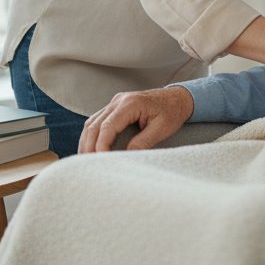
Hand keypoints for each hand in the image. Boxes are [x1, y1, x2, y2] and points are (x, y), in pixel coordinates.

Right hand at [78, 86, 194, 153]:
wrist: (178, 98)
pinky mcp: (115, 107)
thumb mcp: (161, 129)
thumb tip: (127, 158)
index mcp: (130, 103)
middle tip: (88, 166)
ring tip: (86, 160)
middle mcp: (119, 100)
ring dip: (87, 141)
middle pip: (94, 124)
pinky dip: (92, 135)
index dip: (101, 145)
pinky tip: (91, 148)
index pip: (107, 126)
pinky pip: (97, 120)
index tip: (102, 161)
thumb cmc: (172, 112)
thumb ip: (143, 143)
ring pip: (92, 122)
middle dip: (88, 146)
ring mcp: (115, 102)